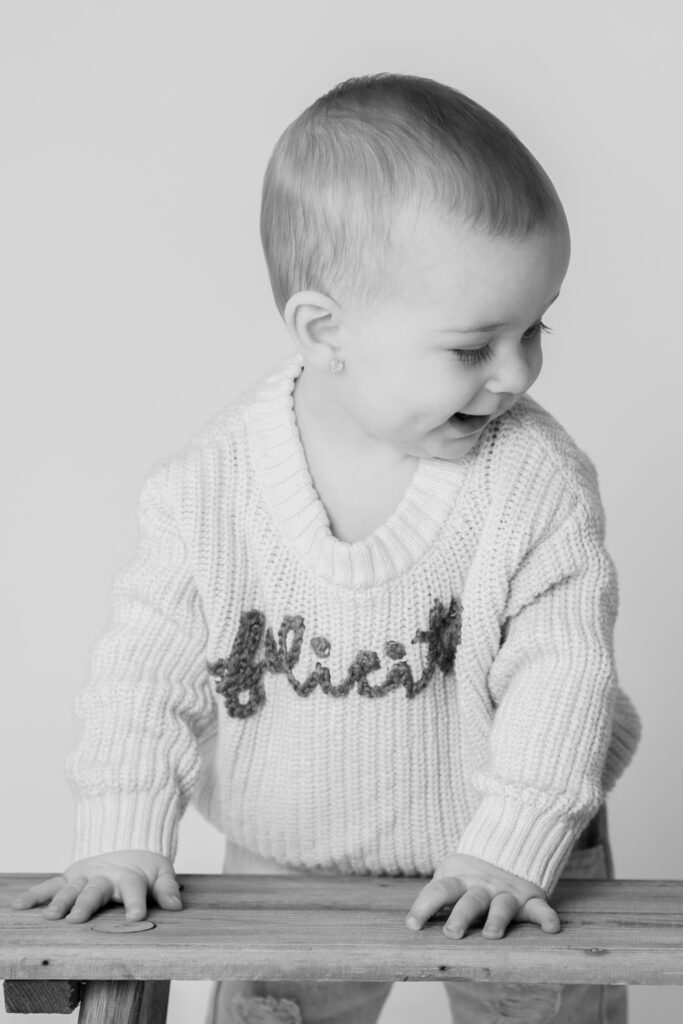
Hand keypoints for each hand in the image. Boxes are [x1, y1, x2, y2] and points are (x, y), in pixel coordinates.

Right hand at [10, 850, 182, 923]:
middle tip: (77, 918)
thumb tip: (177, 905)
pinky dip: (35, 894)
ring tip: (50, 916)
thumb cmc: (144, 866)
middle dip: (86, 903)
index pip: (135, 890)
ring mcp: (85, 876)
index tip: (136, 917)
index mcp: (130, 877)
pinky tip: (19, 905)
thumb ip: (167, 888)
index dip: (136, 902)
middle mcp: (105, 876)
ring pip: (71, 888)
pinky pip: (51, 885)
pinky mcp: (70, 877)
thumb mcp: (161, 872)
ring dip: (60, 901)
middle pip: (96, 891)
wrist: (126, 839)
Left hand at [406, 852, 559, 939]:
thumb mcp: (449, 877)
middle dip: (461, 916)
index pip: (439, 891)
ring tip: (492, 934)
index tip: (413, 925)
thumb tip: (412, 924)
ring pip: (501, 906)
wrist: (506, 846)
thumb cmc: (469, 875)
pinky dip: (547, 918)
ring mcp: (506, 893)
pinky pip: (540, 909)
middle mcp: (482, 888)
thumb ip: (435, 897)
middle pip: (470, 901)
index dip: (424, 906)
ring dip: (497, 919)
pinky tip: (553, 928)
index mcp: (459, 881)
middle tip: (452, 933)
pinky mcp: (529, 900)